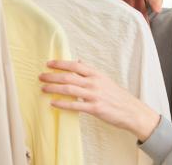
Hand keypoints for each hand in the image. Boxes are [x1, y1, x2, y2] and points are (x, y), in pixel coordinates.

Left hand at [39, 60, 160, 141]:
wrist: (131, 111)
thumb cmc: (117, 96)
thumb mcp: (105, 80)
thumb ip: (91, 72)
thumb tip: (79, 61)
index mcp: (97, 74)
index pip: (76, 65)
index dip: (61, 63)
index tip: (48, 64)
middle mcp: (95, 83)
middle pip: (69, 76)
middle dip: (52, 76)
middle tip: (40, 77)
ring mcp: (94, 95)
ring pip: (69, 89)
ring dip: (54, 88)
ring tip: (43, 89)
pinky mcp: (95, 108)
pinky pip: (75, 105)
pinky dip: (62, 104)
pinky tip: (53, 103)